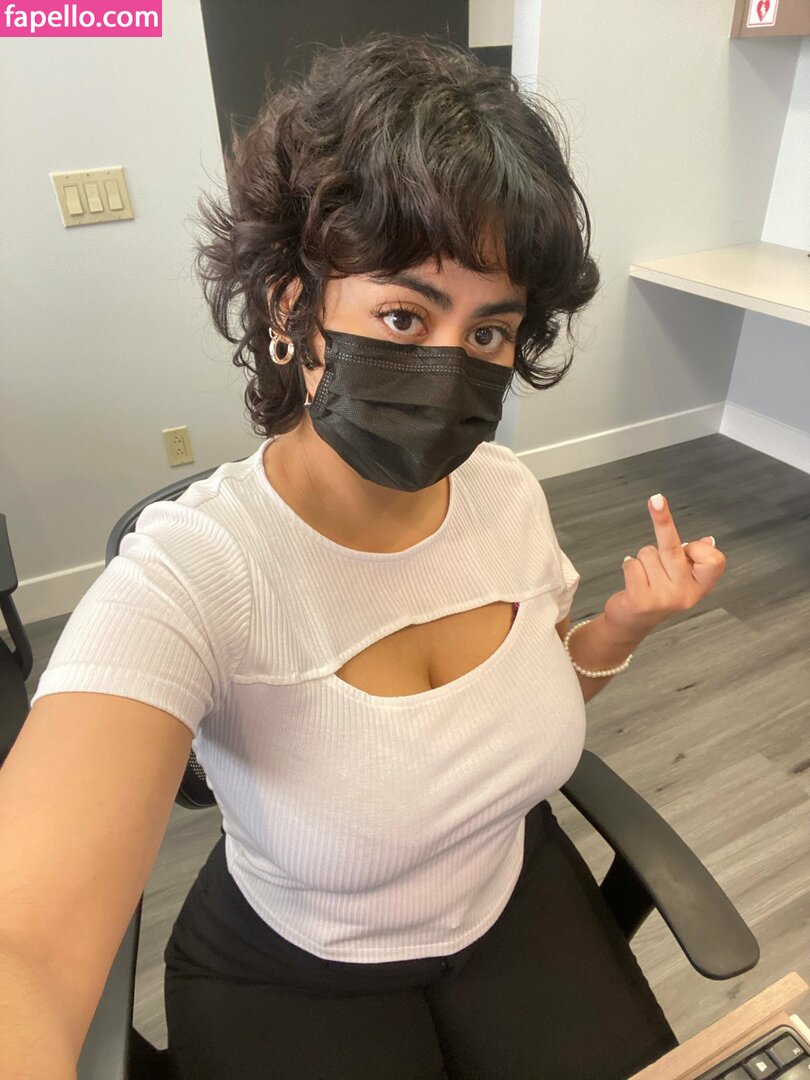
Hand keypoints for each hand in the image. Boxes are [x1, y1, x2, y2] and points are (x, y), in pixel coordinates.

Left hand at [602, 493, 726, 637]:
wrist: (632, 622)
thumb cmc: (658, 592)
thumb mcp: (681, 576)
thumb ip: (694, 559)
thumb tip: (709, 541)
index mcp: (701, 586)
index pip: (713, 560)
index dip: (699, 549)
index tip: (691, 546)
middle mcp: (686, 594)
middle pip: (673, 548)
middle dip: (662, 519)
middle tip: (656, 498)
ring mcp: (665, 599)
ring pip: (647, 553)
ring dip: (642, 559)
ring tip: (644, 576)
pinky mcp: (642, 600)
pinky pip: (632, 564)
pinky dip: (628, 565)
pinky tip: (633, 580)